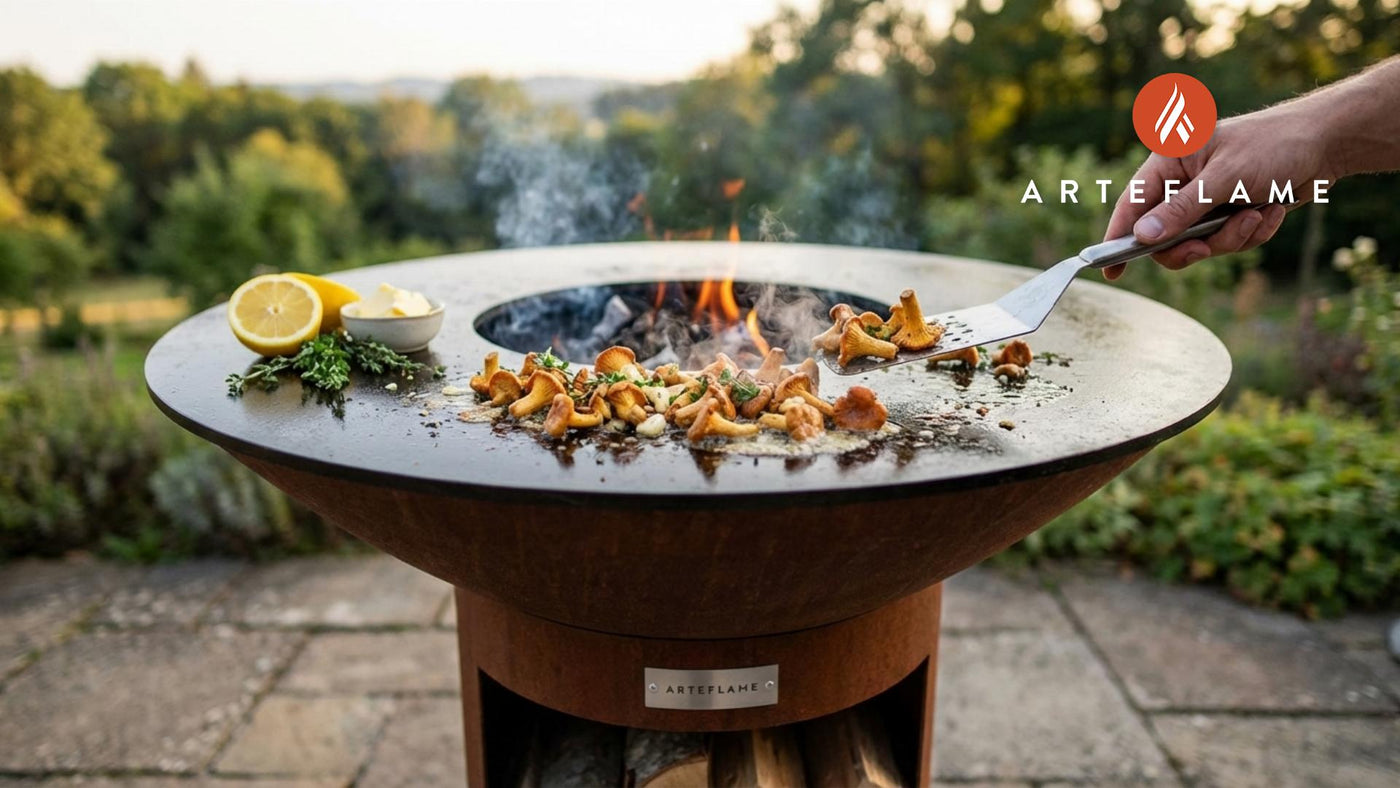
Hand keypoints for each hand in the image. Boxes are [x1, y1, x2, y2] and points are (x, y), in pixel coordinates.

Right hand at [1101, 101, 1328, 279]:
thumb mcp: (1226, 178)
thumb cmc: (1274, 145)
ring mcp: (1207, 201)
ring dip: (1232, 237)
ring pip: (1199, 244)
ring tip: (1258, 214)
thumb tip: (1143, 237)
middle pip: (1164, 235)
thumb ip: (1183, 210)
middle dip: (1194, 244)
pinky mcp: (1230, 214)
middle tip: (1208, 249)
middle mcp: (1183, 182)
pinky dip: (1251, 234)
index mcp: (1170, 161)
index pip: (1133, 204)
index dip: (1119, 237)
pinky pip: (1228, 242)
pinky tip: (1272, 210)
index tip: (1111, 271)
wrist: (1326, 144)